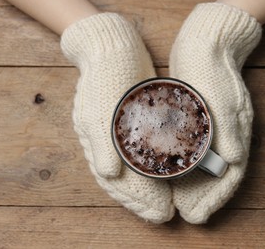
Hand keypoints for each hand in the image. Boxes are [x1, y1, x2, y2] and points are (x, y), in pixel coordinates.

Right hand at [61, 13, 173, 222]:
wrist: (111, 48)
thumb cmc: (105, 76)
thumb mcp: (99, 107)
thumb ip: (101, 142)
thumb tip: (109, 173)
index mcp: (98, 144)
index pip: (116, 182)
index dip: (136, 201)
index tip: (158, 213)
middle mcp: (108, 145)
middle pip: (125, 182)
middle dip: (144, 201)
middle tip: (165, 215)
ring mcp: (119, 136)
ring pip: (133, 172)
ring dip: (148, 190)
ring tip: (165, 204)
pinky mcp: (131, 125)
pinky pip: (141, 154)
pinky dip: (151, 168)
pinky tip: (165, 175)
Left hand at [169, 3, 261, 223]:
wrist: (206, 39)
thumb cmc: (211, 66)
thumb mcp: (221, 95)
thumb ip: (230, 128)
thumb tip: (236, 159)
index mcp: (235, 130)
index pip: (231, 173)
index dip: (216, 197)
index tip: (201, 215)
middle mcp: (228, 133)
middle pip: (220, 175)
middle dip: (206, 197)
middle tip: (191, 216)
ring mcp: (217, 127)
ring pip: (210, 166)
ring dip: (199, 186)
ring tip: (185, 203)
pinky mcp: (204, 119)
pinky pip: (199, 151)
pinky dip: (192, 167)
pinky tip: (179, 174)